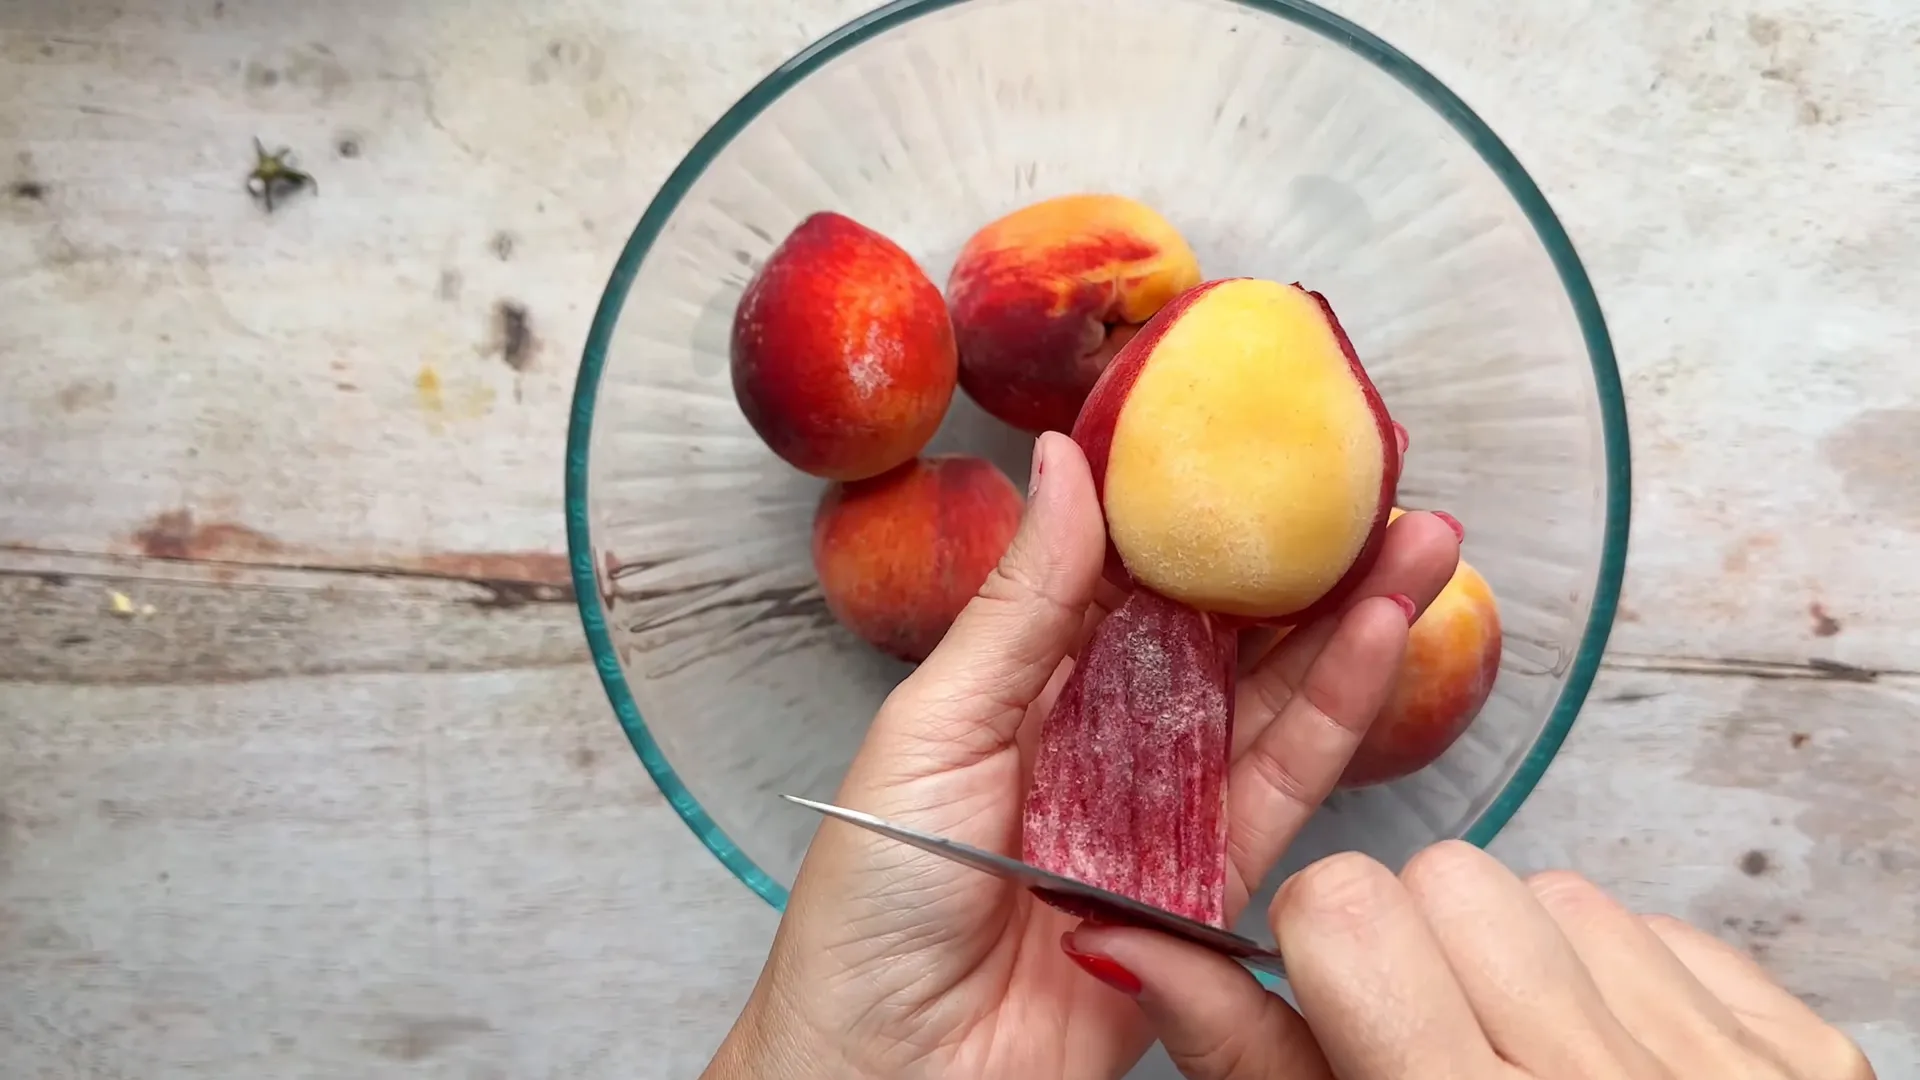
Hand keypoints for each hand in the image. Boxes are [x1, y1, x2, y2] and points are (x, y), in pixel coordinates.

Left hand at [702, 432, 1460, 1079]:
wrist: (886, 1071)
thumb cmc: (871, 903)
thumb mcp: (935, 725)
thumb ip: (1020, 604)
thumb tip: (1065, 460)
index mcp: (1026, 684)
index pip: (1129, 576)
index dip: (1198, 507)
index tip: (1267, 436)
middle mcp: (1105, 739)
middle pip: (1222, 632)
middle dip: (1304, 557)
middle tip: (1384, 478)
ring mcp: (1161, 810)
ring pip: (1272, 699)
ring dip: (1350, 620)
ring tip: (1422, 541)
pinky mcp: (1208, 887)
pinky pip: (1283, 788)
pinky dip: (1338, 713)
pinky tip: (1382, 639)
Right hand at [1070, 842, 1874, 1078]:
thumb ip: (1246, 1062)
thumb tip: (1127, 939)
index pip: (1346, 907)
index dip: (1321, 945)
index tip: (1337, 1000)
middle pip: (1449, 879)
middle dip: (1417, 941)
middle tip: (1431, 1047)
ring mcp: (1730, 1074)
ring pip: (1559, 888)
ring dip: (1521, 957)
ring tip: (1523, 1064)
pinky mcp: (1808, 1058)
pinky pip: (1666, 927)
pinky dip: (1620, 978)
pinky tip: (1608, 1068)